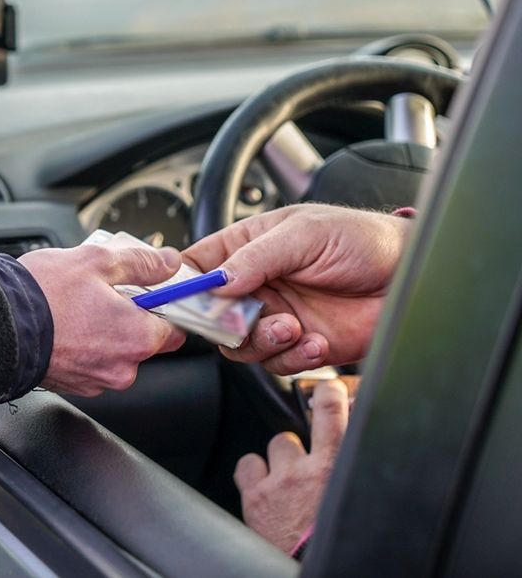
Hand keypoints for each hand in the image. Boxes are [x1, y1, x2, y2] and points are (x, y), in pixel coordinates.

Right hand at [19, 238, 186, 395]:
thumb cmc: (43, 296)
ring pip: (113, 352)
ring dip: (103, 331)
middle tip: (103, 292)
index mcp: (138, 337)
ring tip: (76, 306)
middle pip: (142, 340)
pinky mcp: (71, 385)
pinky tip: (63, 324)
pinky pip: (89, 362)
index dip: (164, 306)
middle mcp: (122, 367)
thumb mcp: (98, 261)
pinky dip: (82, 345)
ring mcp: (95, 380)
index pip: (176, 328)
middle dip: (128, 317)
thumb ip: (142, 263)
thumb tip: (168, 263)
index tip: (151, 292)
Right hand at [183, 204, 410, 373]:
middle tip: (243, 320)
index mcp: (250, 247)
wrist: (414, 279)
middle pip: (210, 314)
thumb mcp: (306, 233)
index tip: (184, 299)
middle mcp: (258, 284)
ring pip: (239, 345)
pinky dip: (293, 358)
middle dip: (224, 323)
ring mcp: (276, 316)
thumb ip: (256, 256)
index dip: (184, 284)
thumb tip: (217, 280)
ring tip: (294, 327)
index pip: (198, 266)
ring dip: (263, 341)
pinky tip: (316, 341)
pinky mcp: (299, 345)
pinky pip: (275, 364)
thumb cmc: (367, 241)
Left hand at [235, 379, 349, 553]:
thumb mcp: (356, 498)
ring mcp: (276, 483)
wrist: (310, 567)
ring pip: (274, 445)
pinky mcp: (255, 498)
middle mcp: (305, 472)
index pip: (333, 413)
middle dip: (301, 444)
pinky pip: (247, 465)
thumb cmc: (336, 538)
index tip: (328, 388)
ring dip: (280, 459)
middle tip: (307, 466)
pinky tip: (264, 486)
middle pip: (295, 431)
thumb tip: (363, 453)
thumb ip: (357, 471)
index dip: (329, 394)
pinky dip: (254, 472)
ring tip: (289, 483)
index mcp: (338, 470)